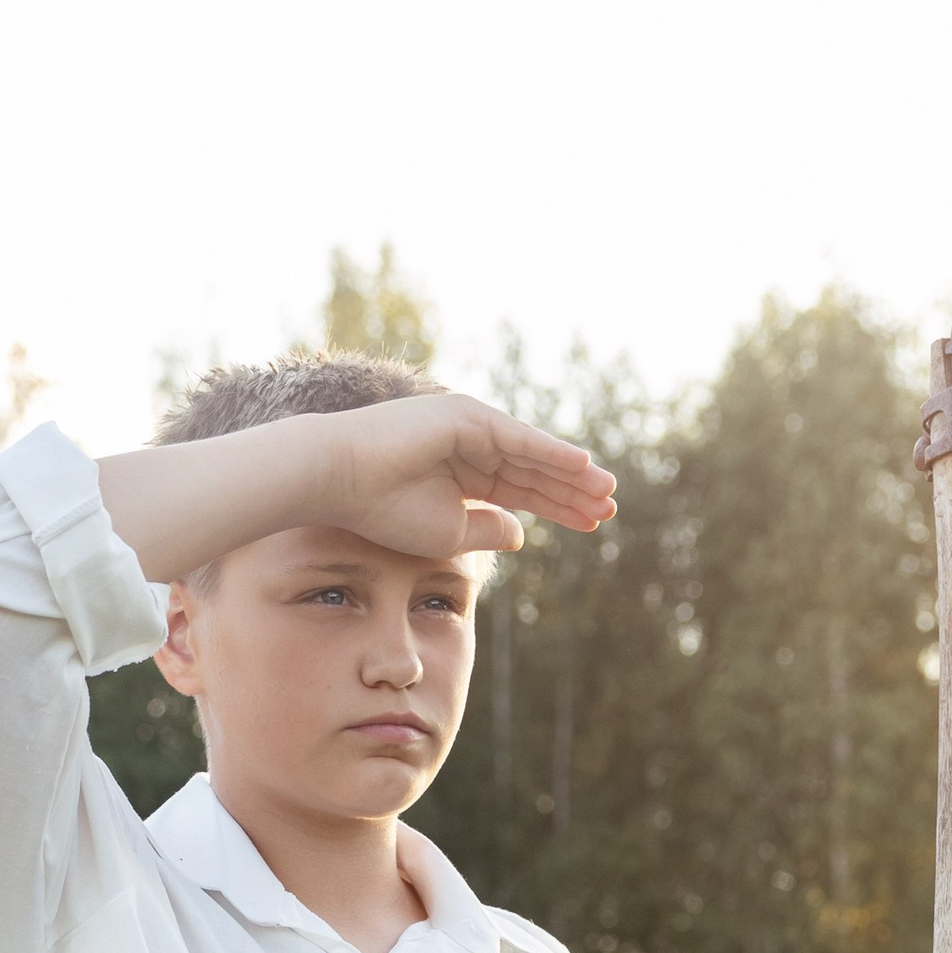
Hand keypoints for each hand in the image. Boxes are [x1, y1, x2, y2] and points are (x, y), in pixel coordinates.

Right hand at [314, 394, 616, 560]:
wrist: (339, 479)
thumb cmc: (383, 509)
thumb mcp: (447, 532)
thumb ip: (487, 530)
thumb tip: (522, 534)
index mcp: (467, 475)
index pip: (523, 492)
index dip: (560, 508)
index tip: (594, 524)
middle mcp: (473, 445)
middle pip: (535, 472)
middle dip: (573, 491)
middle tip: (612, 508)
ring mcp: (471, 427)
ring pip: (533, 455)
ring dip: (572, 474)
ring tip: (608, 492)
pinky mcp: (468, 418)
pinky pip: (520, 440)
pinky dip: (551, 453)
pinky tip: (584, 468)